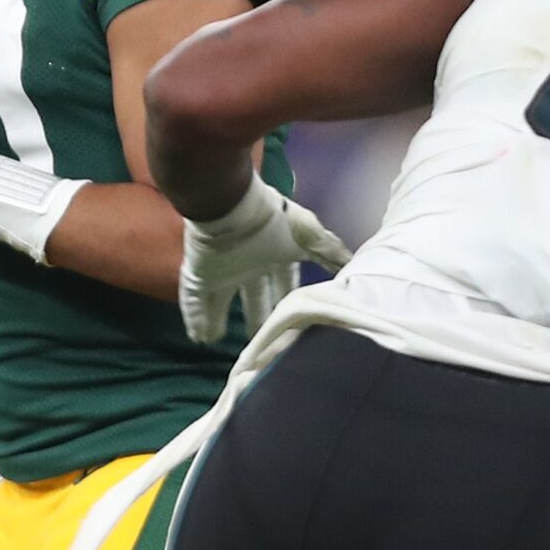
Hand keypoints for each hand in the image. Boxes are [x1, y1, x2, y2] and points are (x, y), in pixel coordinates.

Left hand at [179, 175, 353, 342]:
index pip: (283, 283)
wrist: (232, 205)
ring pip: (221, 300)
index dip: (286, 301)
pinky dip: (198, 317)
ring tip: (217, 343)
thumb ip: (330, 251)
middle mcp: (248, 263)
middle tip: (260, 343)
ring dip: (219, 320)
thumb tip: (353, 265)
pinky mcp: (200, 273)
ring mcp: (222, 269)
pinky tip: (198, 336)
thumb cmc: (274, 219)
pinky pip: (196, 300)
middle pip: (253, 296)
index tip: (292, 324)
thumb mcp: (310, 236)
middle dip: (256, 316)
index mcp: (275, 253)